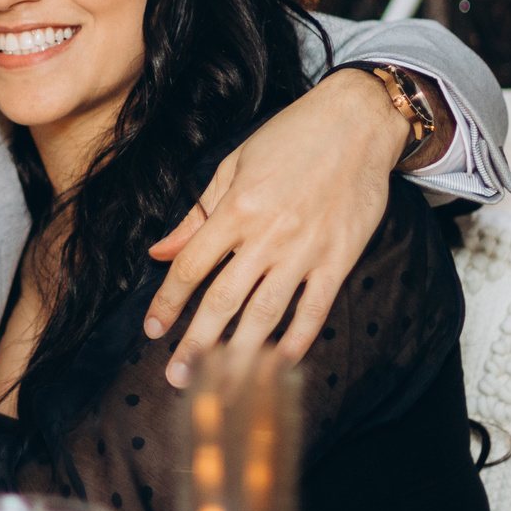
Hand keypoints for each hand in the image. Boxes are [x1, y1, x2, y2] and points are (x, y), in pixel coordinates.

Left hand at [142, 69, 406, 386]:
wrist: (358, 122)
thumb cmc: (292, 136)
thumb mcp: (233, 164)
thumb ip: (197, 214)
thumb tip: (160, 252)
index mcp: (236, 209)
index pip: (192, 267)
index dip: (168, 302)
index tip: (152, 329)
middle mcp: (267, 235)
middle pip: (223, 301)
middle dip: (195, 344)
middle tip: (176, 376)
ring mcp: (305, 251)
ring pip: (265, 315)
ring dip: (238, 356)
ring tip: (217, 387)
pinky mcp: (339, 259)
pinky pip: (314, 310)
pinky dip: (296, 342)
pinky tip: (277, 365)